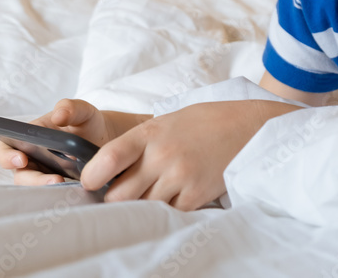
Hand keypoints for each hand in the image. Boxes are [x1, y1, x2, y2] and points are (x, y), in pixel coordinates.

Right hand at [0, 99, 149, 185]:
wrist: (105, 139)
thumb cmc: (86, 122)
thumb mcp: (82, 111)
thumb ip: (70, 108)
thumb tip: (58, 116)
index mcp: (28, 138)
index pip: (5, 149)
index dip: (6, 157)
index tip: (22, 159)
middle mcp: (31, 159)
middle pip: (20, 175)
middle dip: (33, 181)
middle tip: (55, 180)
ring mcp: (44, 175)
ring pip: (35, 189)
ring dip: (47, 190)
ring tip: (66, 185)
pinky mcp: (58, 188)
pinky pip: (52, 196)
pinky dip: (59, 197)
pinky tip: (74, 193)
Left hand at [79, 99, 299, 210]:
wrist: (249, 126)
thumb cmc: (204, 122)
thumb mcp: (167, 122)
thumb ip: (139, 144)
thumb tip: (109, 171)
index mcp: (150, 133)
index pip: (109, 158)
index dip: (91, 176)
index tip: (88, 182)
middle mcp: (162, 156)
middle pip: (119, 195)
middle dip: (113, 200)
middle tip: (116, 195)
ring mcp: (180, 178)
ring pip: (142, 209)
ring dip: (139, 208)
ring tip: (146, 196)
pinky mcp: (196, 196)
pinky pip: (168, 214)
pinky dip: (165, 212)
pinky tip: (171, 198)